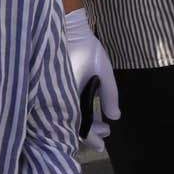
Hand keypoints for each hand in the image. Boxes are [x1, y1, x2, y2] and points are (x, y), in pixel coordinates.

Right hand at [62, 9, 121, 151]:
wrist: (69, 30)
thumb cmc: (87, 48)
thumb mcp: (103, 70)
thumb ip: (110, 94)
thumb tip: (115, 118)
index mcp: (70, 97)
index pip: (80, 126)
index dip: (92, 137)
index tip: (104, 144)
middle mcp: (60, 99)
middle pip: (73, 125)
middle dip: (90, 134)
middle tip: (105, 137)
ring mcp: (57, 94)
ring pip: (70, 118)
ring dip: (85, 124)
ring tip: (103, 127)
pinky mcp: (58, 89)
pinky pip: (67, 108)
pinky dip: (78, 115)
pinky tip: (90, 115)